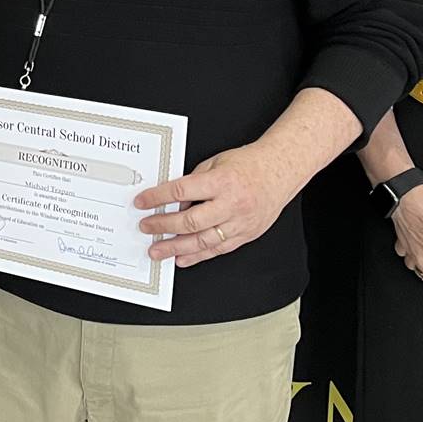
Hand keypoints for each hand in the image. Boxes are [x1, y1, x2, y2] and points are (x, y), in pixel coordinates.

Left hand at [137, 143, 294, 266]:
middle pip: (190, 221)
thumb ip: (194, 182)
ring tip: (158, 251)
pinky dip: (198, 256)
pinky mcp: (245, 235)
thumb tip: (173, 202)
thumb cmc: (248, 165)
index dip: (158, 198)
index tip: (142, 202)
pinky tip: (182, 258)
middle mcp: (231, 204)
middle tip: (146, 228)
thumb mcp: (215, 163)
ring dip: (176, 248)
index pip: (182, 191)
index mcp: (221, 182)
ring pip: (203, 241)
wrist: (280, 171)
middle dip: (163, 225)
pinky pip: (218, 249)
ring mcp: (240, 222)